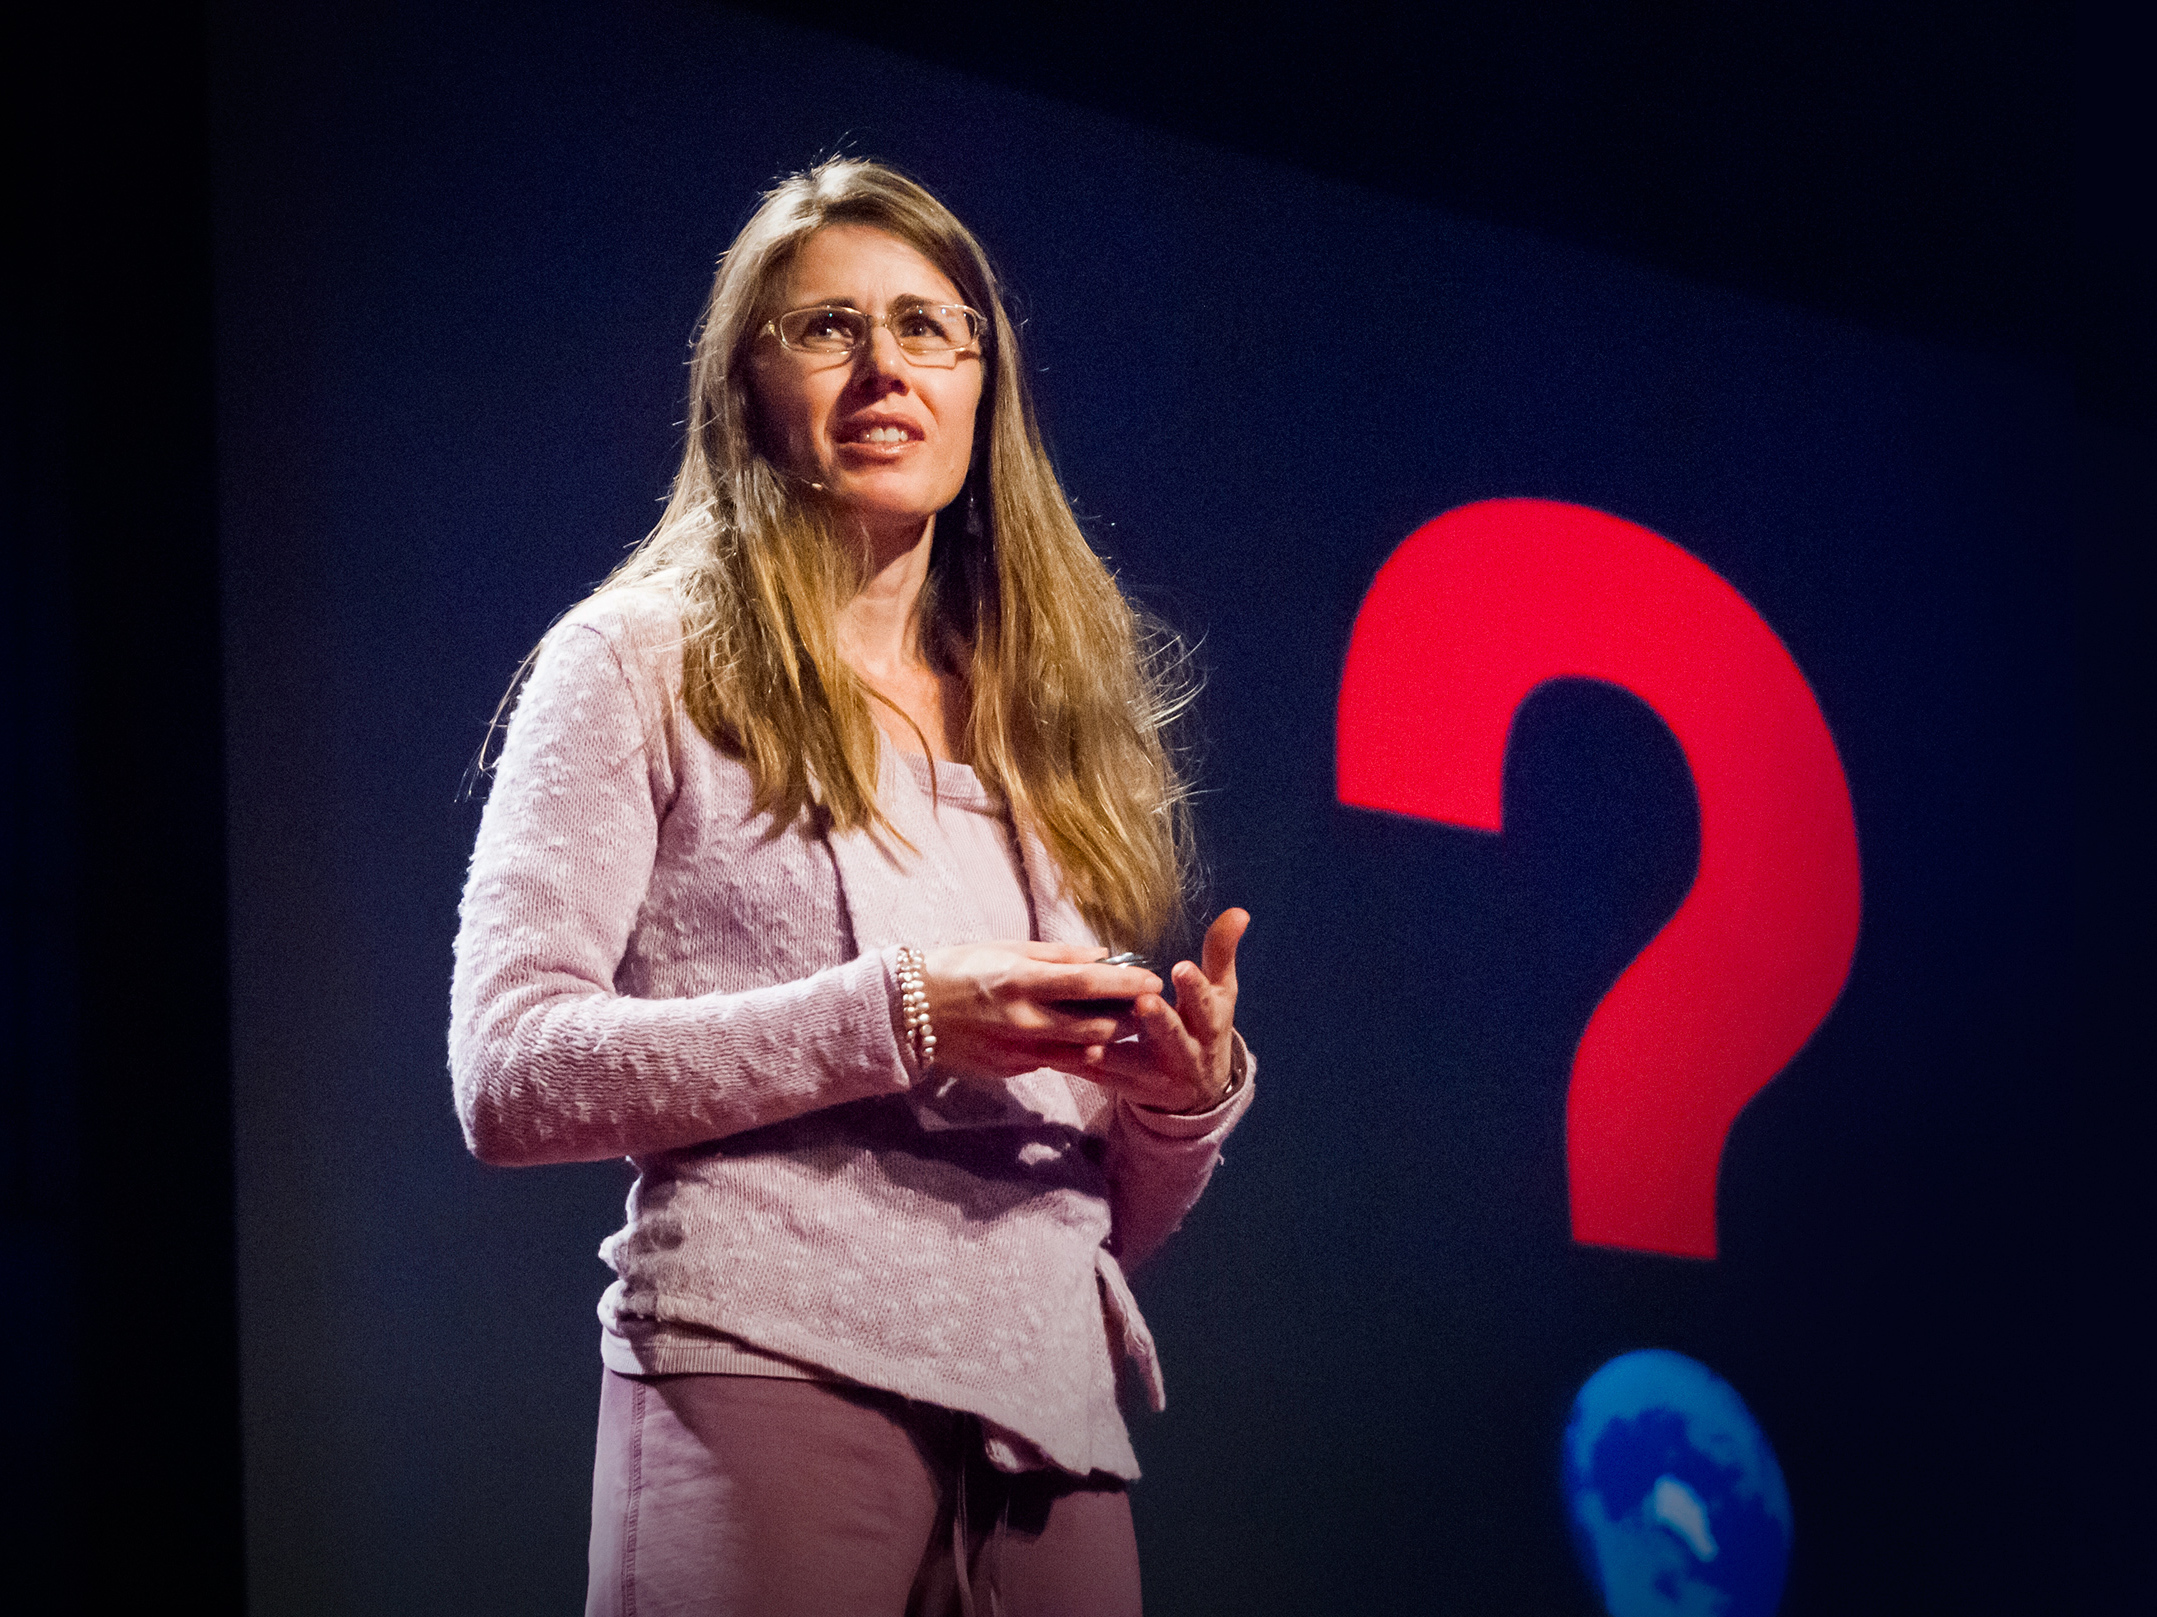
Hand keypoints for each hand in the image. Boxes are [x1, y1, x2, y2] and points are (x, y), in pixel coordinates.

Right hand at [921, 941, 1163, 1081]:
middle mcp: (1024, 1021)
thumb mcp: (1007, 948)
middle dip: (1129, 1018)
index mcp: (1021, 981)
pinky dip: (1075, 1047)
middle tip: (1146, 1005)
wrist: (909, 1012)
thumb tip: (1102, 956)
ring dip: (1108, 1036)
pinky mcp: (1012, 1070)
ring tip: (1122, 1020)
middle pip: (1097, 1026)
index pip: (1089, 983)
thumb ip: (1058, 955)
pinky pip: (1055, 1060)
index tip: (1154, 979)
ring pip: (1083, 1050)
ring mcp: (1018, 1051)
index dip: (1127, 983)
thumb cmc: (959, 968)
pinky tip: (1079, 1034)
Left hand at [1075, 908, 1248, 1114]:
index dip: (1195, 988)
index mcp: (1210, 1025)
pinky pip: (1102, 1079)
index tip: (1181, 968)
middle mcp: (1187, 1053)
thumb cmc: (1204, 1026)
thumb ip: (1221, 953)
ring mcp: (1158, 1075)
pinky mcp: (1129, 1088)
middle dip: (1159, 1021)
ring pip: (1132, 1064)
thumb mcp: (1219, 994)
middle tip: (1143, 1002)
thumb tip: (1239, 911)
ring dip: (1110, 1053)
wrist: (1198, 1090)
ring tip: (1089, 1045)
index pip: (1207, 1005)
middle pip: (1173, 1037)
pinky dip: (1078, 1067)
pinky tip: (1054, 1054)